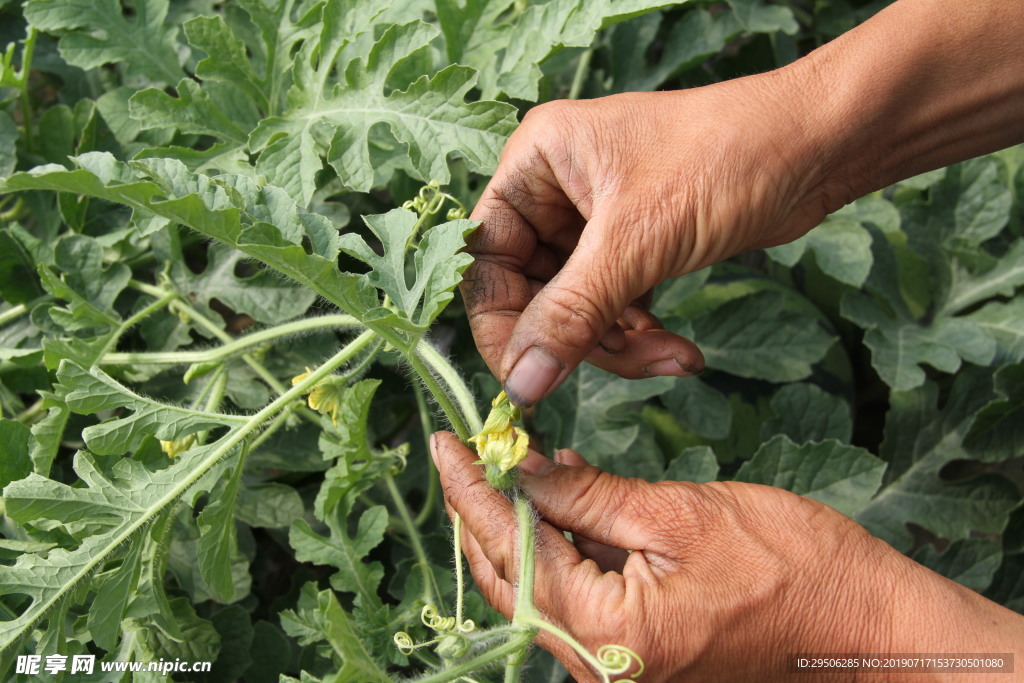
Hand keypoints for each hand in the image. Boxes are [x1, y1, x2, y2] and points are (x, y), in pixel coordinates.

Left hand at [431, 432, 1023, 681]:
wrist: (868, 628)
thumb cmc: (793, 570)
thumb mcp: (680, 515)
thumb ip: (590, 497)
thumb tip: (522, 470)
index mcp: (607, 636)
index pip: (512, 554)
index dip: (472, 493)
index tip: (445, 444)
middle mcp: (600, 665)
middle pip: (513, 579)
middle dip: (481, 511)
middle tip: (461, 452)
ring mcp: (618, 662)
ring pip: (541, 585)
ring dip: (522, 521)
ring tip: (509, 460)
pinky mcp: (638, 648)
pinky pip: (579, 591)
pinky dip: (565, 539)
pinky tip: (567, 487)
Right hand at [462, 75, 834, 406]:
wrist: (819, 144)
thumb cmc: (724, 161)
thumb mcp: (636, 243)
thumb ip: (570, 316)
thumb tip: (520, 388)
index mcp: (535, 164)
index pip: (486, 261)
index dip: (503, 327)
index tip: (529, 382)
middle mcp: (555, 190)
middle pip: (532, 293)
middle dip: (579, 339)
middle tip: (626, 364)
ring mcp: (594, 220)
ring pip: (575, 309)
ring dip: (618, 346)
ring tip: (671, 358)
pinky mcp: (633, 245)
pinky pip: (612, 307)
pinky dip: (639, 335)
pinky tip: (679, 351)